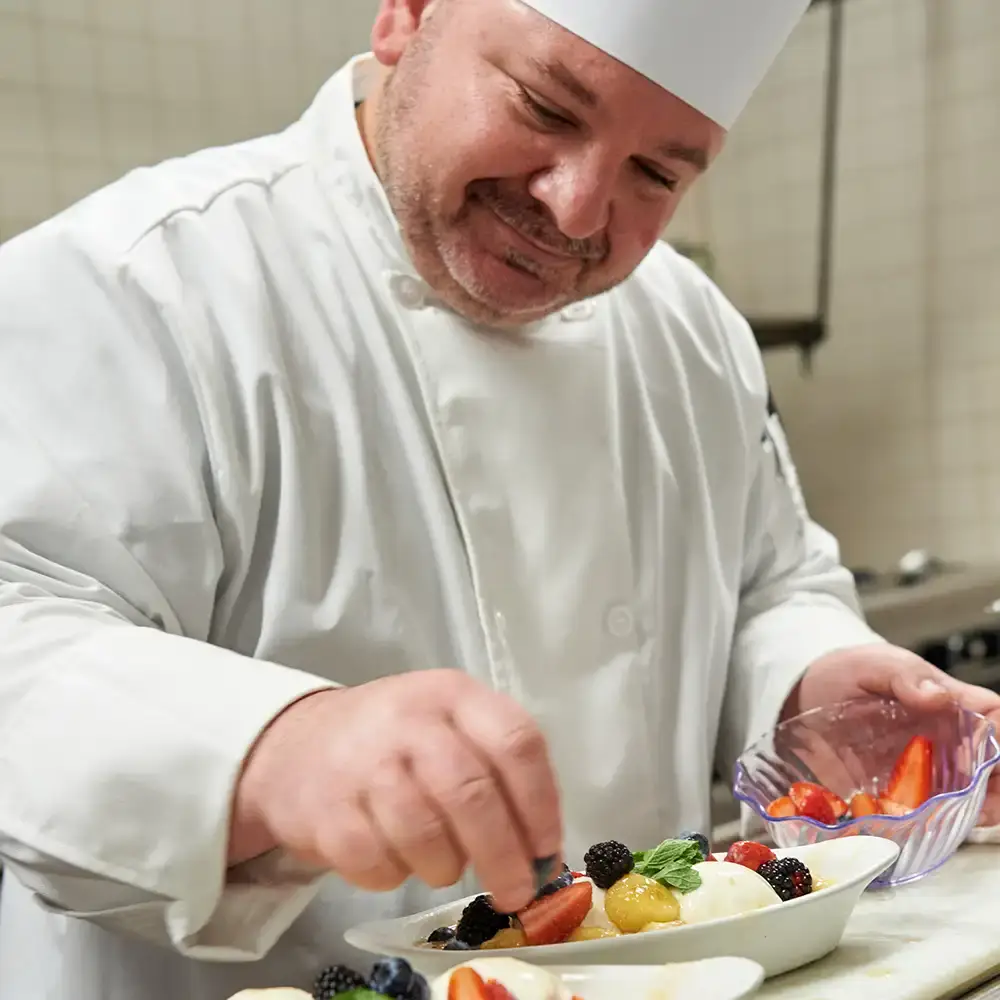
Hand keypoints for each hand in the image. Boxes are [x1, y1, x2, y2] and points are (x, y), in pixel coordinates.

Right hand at [230, 670, 563, 912]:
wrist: (296, 745)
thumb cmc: (395, 742)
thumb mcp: (448, 725)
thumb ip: (497, 769)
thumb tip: (541, 851)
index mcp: (452, 694)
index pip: (515, 742)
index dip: (541, 802)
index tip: (548, 849)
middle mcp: (409, 720)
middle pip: (472, 794)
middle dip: (503, 855)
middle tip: (516, 892)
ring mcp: (362, 763)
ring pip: (426, 836)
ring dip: (446, 867)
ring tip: (444, 865)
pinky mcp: (324, 810)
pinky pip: (378, 863)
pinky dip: (395, 875)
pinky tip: (394, 859)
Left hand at [785, 643, 999, 825]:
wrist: (804, 694)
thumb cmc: (846, 672)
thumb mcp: (872, 664)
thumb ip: (904, 676)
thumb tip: (938, 696)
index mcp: (946, 704)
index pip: (992, 718)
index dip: (998, 739)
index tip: (987, 759)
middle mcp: (943, 740)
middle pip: (990, 767)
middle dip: (993, 790)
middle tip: (980, 808)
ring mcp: (921, 769)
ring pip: (962, 797)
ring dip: (963, 814)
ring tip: (949, 823)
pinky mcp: (894, 792)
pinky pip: (917, 814)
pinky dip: (920, 826)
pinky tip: (911, 830)